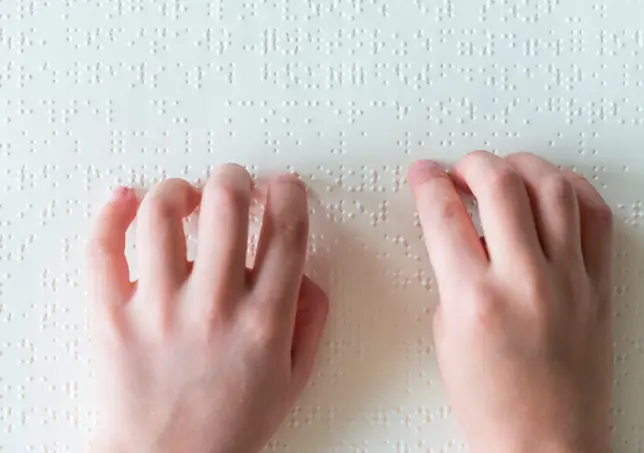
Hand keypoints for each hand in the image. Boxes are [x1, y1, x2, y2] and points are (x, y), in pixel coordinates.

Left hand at [87, 167, 327, 452]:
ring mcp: (158, 307)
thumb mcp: (292, 380)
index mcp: (263, 320)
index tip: (284, 187)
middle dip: (235, 178)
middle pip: (227, 203)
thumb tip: (307, 274)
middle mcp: (213, 305)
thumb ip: (310, 321)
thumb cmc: (225, 430)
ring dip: (178, 189)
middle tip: (234, 183)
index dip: (290, 193)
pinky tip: (124, 200)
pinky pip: (103, 247)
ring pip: (162, 212)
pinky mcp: (112, 314)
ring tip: (183, 196)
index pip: (287, 229)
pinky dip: (110, 212)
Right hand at [408, 151, 612, 452]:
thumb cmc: (495, 409)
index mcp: (474, 299)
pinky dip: (571, 188)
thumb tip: (458, 235)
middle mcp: (525, 282)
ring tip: (505, 172)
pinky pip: (595, 215)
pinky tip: (551, 189)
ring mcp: (569, 280)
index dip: (427, 183)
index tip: (423, 174)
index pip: (443, 214)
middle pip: (499, 184)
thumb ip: (451, 277)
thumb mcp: (447, 337)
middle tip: (460, 169)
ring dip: (521, 165)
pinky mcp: (598, 285)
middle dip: (471, 163)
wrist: (547, 446)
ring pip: (552, 186)